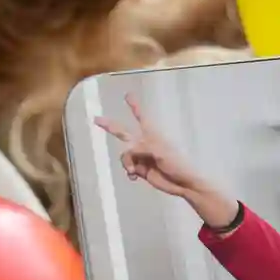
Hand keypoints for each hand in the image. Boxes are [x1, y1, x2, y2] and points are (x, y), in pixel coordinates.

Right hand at [94, 94, 237, 218]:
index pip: (141, 117)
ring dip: (126, 162)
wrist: (182, 183)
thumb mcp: (160, 152)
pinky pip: (128, 168)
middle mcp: (144, 144)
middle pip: (123, 133)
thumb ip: (142, 148)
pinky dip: (128, 172)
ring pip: (124, 155)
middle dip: (110, 126)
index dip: (134, 106)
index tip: (128, 95)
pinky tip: (134, 177)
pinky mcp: (140, 170)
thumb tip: (127, 150)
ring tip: (133, 170)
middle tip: (96, 119)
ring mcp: (141, 157)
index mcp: (152, 135)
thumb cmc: (176, 163)